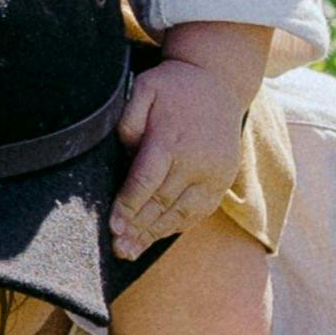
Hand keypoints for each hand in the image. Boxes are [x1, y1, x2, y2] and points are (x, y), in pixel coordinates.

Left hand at [109, 44, 256, 251]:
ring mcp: (213, 174)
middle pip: (161, 203)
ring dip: (155, 235)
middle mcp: (196, 161)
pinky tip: (157, 237)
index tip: (113, 227)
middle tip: (118, 248)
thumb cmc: (174, 87)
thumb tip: (126, 151)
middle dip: (137, 228)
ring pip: (181, 213)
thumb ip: (130, 118)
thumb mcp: (146, 88)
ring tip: (132, 251)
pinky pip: (199, 211)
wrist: (219, 83)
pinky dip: (177, 226)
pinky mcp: (223, 180)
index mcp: (172, 139)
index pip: (146, 181)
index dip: (128, 206)